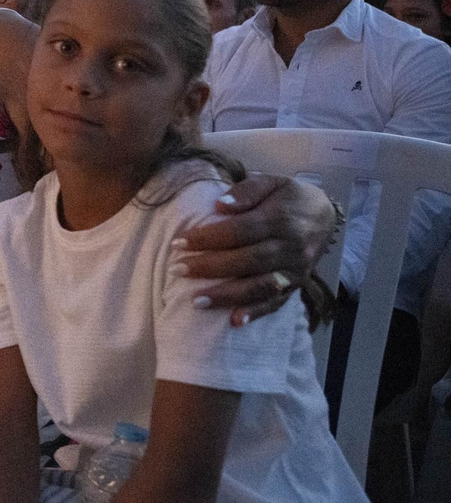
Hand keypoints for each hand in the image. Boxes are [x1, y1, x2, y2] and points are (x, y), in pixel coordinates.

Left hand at [176, 174, 335, 324]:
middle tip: (178, 270)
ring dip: (228, 296)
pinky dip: (257, 312)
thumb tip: (219, 205)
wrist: (325, 214)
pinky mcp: (298, 284)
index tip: (179, 243)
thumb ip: (247, 190)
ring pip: (260, 286)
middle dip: (210, 267)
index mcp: (281, 218)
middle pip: (247, 260)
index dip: (208, 238)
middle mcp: (291, 247)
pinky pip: (278, 302)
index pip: (239, 231)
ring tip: (197, 301)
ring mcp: (296, 269)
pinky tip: (235, 321)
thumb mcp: (271, 181)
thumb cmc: (288, 196)